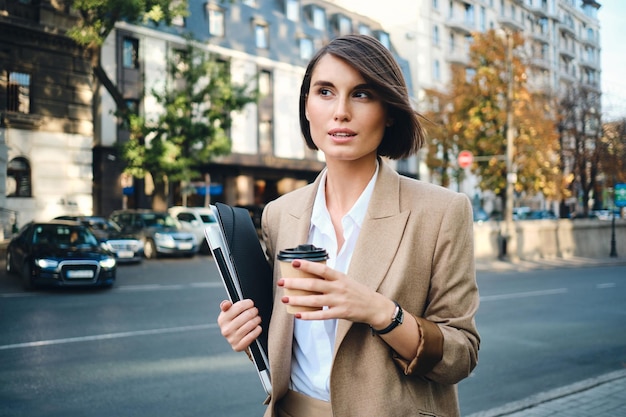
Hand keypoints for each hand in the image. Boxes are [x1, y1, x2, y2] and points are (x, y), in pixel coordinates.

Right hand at [217, 299, 261, 351]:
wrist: (237, 340)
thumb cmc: (234, 322)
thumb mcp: (229, 314)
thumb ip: (227, 306)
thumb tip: (226, 304)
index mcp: (222, 319)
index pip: (239, 307)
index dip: (248, 303)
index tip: (251, 303)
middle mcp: (226, 330)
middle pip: (247, 315)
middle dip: (254, 311)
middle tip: (256, 311)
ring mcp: (232, 339)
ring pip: (250, 325)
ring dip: (256, 320)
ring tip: (258, 318)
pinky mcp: (238, 346)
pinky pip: (251, 336)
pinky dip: (257, 330)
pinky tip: (258, 327)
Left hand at [278, 259, 393, 327]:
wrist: (374, 306)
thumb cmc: (357, 291)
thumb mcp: (345, 280)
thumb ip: (329, 278)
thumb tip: (309, 274)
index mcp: (339, 277)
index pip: (321, 269)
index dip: (307, 265)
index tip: (294, 262)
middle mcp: (338, 288)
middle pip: (313, 284)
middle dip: (295, 283)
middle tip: (282, 282)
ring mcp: (339, 301)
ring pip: (315, 300)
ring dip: (298, 300)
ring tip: (285, 299)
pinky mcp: (341, 313)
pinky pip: (322, 315)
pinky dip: (309, 316)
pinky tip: (298, 315)